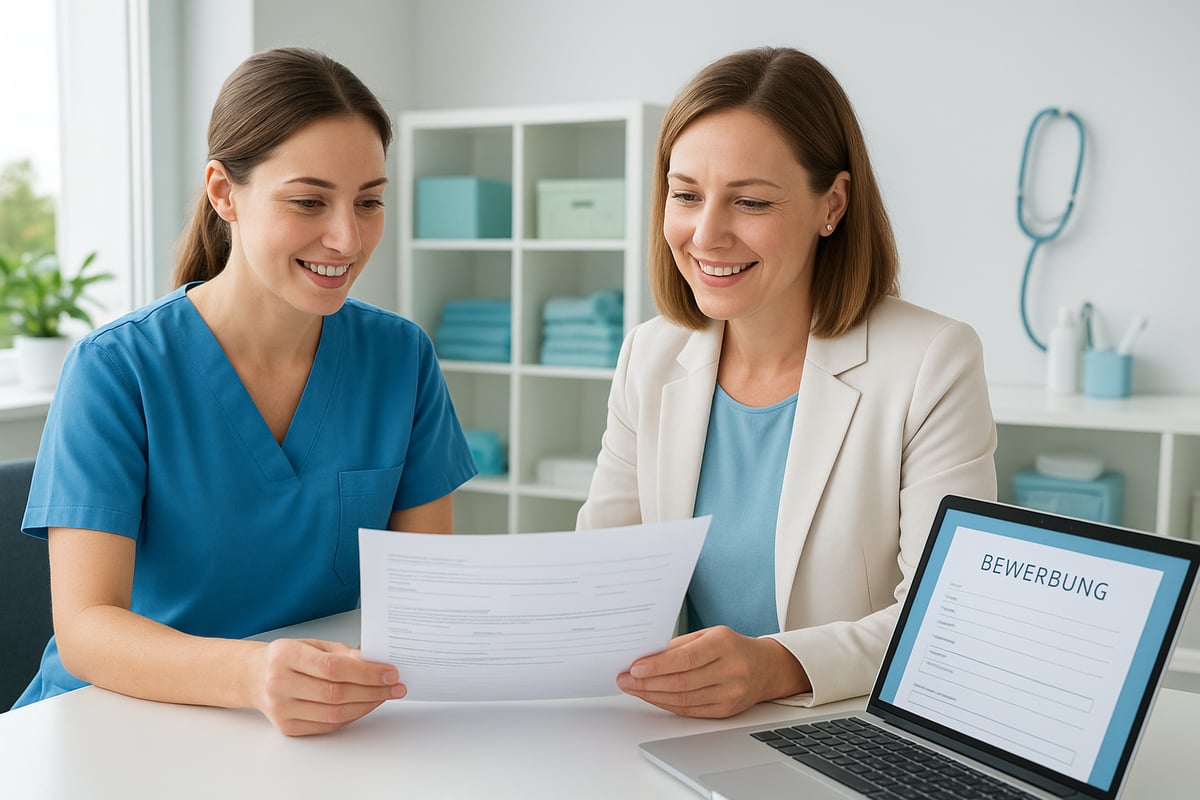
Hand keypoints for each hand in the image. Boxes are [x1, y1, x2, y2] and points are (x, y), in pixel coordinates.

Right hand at [253, 638, 405, 735]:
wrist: (255, 677)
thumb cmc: (287, 658)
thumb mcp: (314, 644)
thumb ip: (344, 654)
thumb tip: (376, 664)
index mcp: (285, 656)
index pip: (333, 667)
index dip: (366, 672)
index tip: (390, 672)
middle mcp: (279, 684)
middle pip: (335, 693)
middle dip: (372, 690)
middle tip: (395, 686)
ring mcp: (281, 709)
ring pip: (334, 713)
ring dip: (366, 705)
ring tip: (384, 695)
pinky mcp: (287, 727)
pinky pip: (327, 725)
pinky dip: (351, 716)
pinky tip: (365, 705)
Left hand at [616, 626, 809, 717]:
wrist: (765, 668)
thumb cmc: (730, 647)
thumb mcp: (708, 634)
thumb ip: (679, 645)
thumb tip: (645, 657)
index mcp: (724, 645)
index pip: (686, 658)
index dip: (657, 666)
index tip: (634, 667)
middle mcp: (731, 671)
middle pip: (682, 682)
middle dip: (647, 683)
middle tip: (625, 679)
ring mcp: (730, 694)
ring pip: (683, 700)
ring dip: (653, 696)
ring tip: (633, 689)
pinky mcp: (726, 711)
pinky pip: (690, 711)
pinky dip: (667, 705)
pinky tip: (652, 697)